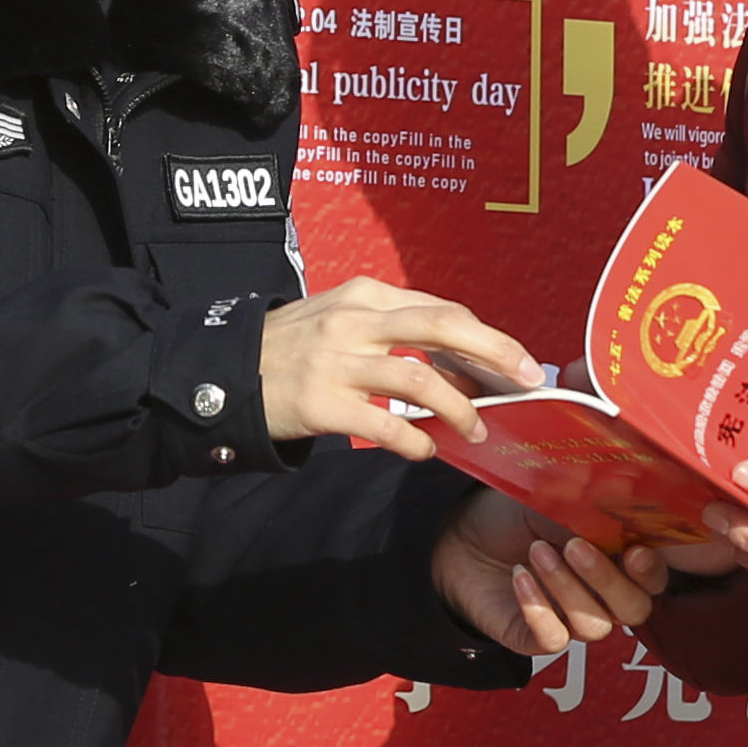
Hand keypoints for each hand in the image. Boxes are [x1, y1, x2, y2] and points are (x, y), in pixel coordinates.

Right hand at [258, 278, 543, 457]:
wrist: (222, 372)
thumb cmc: (291, 348)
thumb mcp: (340, 319)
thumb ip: (393, 331)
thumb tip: (459, 364)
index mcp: (365, 295)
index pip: (442, 310)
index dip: (488, 338)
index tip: (519, 363)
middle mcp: (353, 321)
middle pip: (442, 326)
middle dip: (494, 353)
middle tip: (525, 381)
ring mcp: (335, 362)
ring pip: (418, 379)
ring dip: (458, 409)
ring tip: (474, 431)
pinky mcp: (319, 403)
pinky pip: (383, 425)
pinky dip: (414, 441)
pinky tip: (424, 450)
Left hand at [434, 491, 669, 655]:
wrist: (463, 538)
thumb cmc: (516, 516)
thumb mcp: (553, 501)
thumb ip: (591, 502)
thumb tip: (624, 483)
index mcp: (618, 561)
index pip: (654, 578)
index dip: (652, 571)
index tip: (636, 552)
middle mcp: (603, 596)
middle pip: (634, 609)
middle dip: (607, 579)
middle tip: (574, 546)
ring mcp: (573, 620)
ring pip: (594, 626)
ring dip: (566, 588)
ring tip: (535, 553)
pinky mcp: (538, 637)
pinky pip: (554, 639)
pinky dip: (538, 609)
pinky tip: (519, 579)